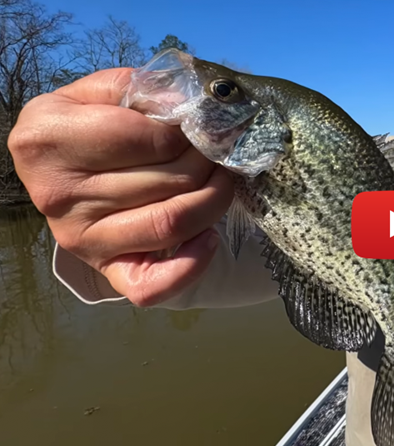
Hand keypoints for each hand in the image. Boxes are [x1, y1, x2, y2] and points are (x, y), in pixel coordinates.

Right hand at [7, 68, 232, 306]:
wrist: (64, 168)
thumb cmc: (91, 123)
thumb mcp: (104, 92)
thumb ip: (143, 89)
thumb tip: (193, 106)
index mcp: (49, 139)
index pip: (149, 138)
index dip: (188, 130)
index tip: (201, 123)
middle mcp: (58, 194)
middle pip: (169, 180)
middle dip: (209, 160)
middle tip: (220, 149)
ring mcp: (80, 238)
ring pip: (171, 224)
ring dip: (215, 199)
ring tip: (221, 179)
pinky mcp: (103, 271)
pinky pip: (151, 286)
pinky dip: (192, 264)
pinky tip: (209, 236)